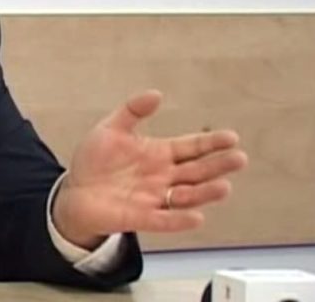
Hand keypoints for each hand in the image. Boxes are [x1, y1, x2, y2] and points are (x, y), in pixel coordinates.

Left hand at [52, 90, 248, 248]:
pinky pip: (164, 220)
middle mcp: (164, 177)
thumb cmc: (95, 160)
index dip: (211, 143)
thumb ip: (132, 111)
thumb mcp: (111, 128)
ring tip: (224, 186)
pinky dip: (179, 219)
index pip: (192, 147)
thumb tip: (156, 94)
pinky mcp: (141, 217)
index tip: (232, 138)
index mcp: (160, 154)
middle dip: (218, 166)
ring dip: (205, 193)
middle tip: (239, 159)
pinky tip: (197, 217)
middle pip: (197, 171)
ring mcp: (155, 198)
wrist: (75, 191)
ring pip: (187, 196)